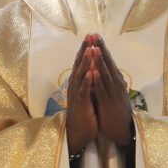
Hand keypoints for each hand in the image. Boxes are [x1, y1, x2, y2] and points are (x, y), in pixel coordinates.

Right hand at [65, 38, 97, 153]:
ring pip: (80, 75)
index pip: (81, 62)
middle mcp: (75, 85)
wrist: (79, 131)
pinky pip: (83, 91)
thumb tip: (91, 67)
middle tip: (89, 36)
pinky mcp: (81, 104)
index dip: (85, 49)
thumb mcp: (86, 93)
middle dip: (84, 50)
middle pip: (79, 64)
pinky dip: (87, 81)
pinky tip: (91, 73)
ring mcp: (77, 94)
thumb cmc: (84, 111)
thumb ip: (87, 80)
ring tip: (90, 50)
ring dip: (86, 62)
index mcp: (78, 82)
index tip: (90, 36)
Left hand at [91, 36, 132, 146]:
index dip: (101, 48)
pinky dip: (98, 80)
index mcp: (115, 80)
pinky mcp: (109, 103)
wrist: (122, 129)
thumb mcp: (111, 92)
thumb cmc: (115, 110)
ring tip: (94, 48)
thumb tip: (101, 67)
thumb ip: (107, 80)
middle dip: (100, 49)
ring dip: (99, 61)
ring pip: (105, 75)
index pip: (108, 61)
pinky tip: (94, 71)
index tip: (95, 35)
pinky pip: (102, 90)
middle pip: (108, 63)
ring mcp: (113, 93)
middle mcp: (116, 84)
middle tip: (95, 35)